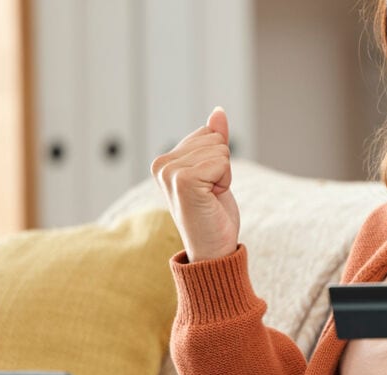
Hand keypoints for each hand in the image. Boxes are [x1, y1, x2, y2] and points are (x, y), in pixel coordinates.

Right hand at [151, 107, 239, 261]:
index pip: (207, 134)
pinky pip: (222, 161)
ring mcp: (169, 172)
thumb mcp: (216, 171)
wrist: (213, 250)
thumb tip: (218, 111)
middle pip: (214, 139)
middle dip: (222, 166)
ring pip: (220, 149)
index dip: (218, 160)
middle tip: (210, 194)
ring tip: (210, 198)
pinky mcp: (183, 180)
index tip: (207, 186)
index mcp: (164, 161)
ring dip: (224, 175)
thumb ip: (214, 141)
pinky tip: (212, 199)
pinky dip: (225, 181)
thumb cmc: (214, 214)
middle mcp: (161, 165)